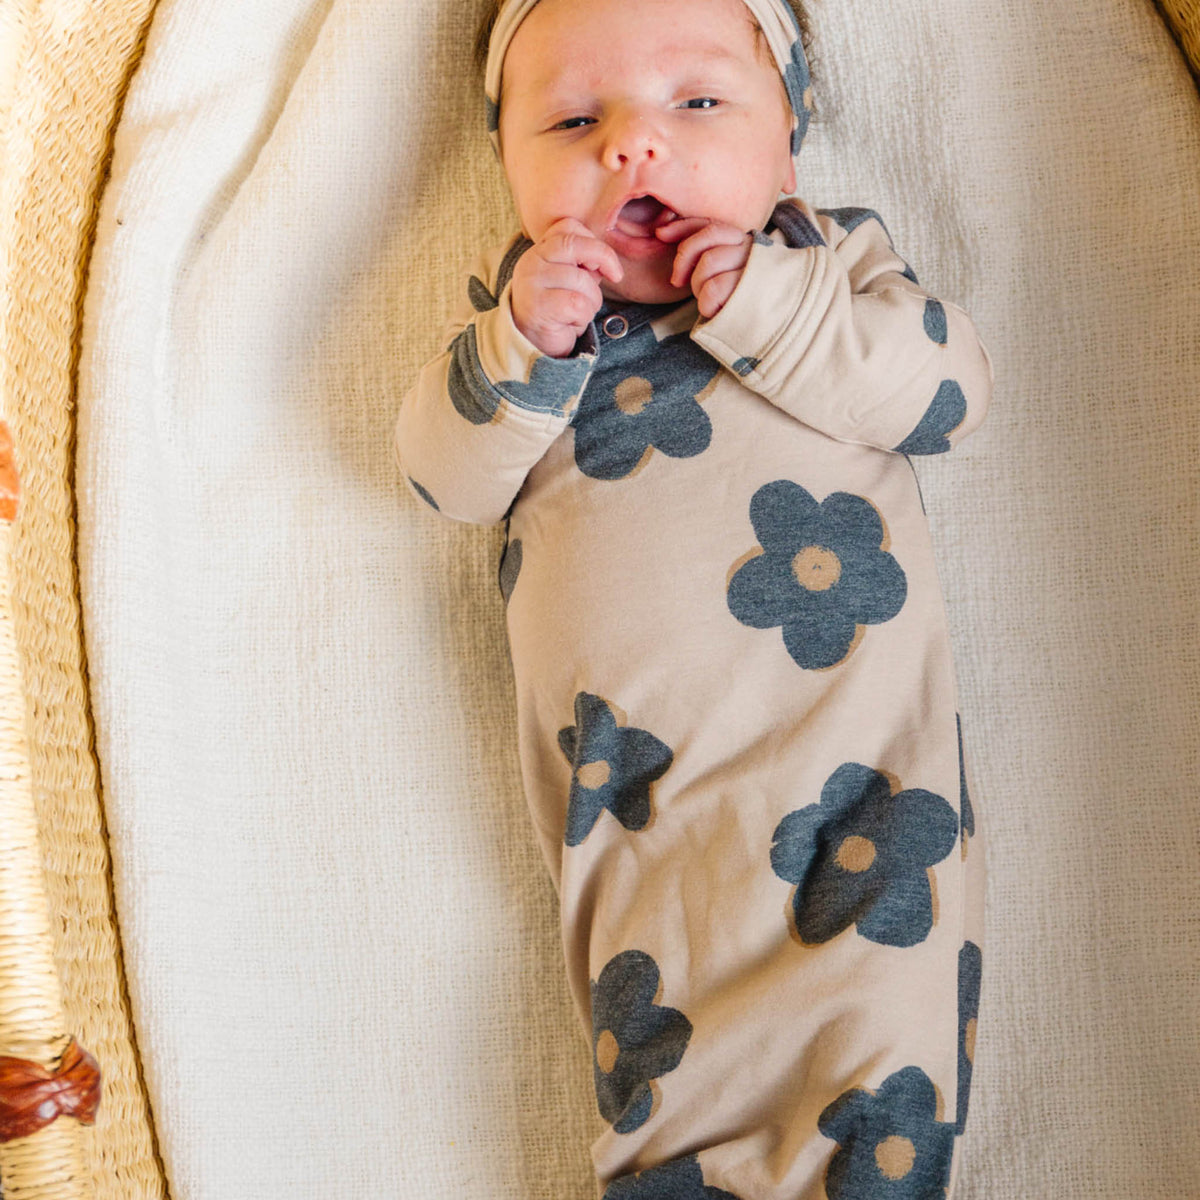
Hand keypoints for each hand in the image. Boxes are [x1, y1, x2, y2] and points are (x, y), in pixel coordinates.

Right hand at [510, 218, 623, 357]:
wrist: (532, 346)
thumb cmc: (556, 311)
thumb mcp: (569, 280)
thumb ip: (584, 264)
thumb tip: (606, 262)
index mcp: (539, 251)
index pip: (568, 227)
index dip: (593, 240)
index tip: (604, 263)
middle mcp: (531, 262)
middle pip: (574, 244)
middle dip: (603, 257)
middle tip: (616, 276)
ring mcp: (532, 284)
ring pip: (582, 280)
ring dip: (592, 301)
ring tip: (579, 312)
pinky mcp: (539, 307)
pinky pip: (578, 304)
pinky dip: (584, 317)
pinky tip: (572, 323)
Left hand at [657, 217, 752, 317]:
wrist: (761, 338)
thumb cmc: (731, 306)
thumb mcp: (716, 274)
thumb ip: (697, 250)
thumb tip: (660, 231)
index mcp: (746, 242)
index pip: (711, 223)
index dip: (682, 226)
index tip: (660, 234)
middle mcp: (754, 250)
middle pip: (709, 237)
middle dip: (686, 258)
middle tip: (680, 281)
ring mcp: (756, 269)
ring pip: (709, 261)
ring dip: (698, 286)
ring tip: (709, 300)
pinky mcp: (753, 292)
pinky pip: (713, 289)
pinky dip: (706, 305)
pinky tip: (717, 312)